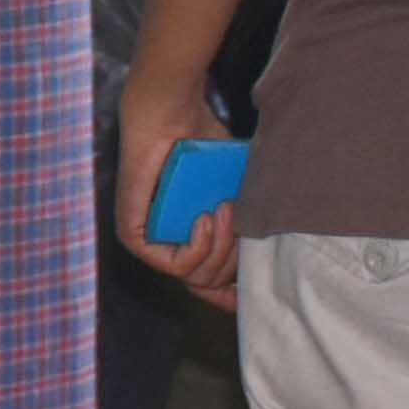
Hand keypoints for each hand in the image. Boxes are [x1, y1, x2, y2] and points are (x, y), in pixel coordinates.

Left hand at [114, 75, 239, 311]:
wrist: (171, 111)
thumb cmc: (203, 140)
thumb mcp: (237, 186)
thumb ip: (250, 217)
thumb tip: (276, 255)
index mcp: (190, 238)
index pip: (209, 287)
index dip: (232, 296)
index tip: (252, 292)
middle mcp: (168, 244)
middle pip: (210, 283)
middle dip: (234, 258)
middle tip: (237, 215)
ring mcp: (148, 242)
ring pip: (194, 277)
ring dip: (219, 246)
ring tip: (223, 209)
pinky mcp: (132, 234)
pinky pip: (171, 264)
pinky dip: (195, 249)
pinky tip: (203, 220)